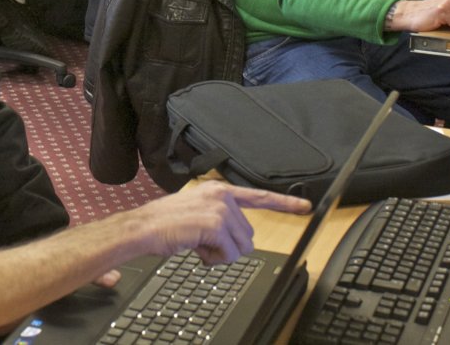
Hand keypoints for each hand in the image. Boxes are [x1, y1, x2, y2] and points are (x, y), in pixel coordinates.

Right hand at [136, 180, 310, 265]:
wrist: (144, 228)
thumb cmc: (166, 224)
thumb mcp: (197, 212)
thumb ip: (220, 218)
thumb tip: (239, 239)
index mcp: (219, 190)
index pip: (258, 196)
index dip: (284, 204)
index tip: (305, 207)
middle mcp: (222, 195)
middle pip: (248, 234)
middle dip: (228, 245)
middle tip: (203, 242)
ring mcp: (219, 209)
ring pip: (242, 246)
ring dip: (221, 254)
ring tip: (198, 244)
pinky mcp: (215, 224)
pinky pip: (230, 254)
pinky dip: (214, 259)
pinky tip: (197, 249)